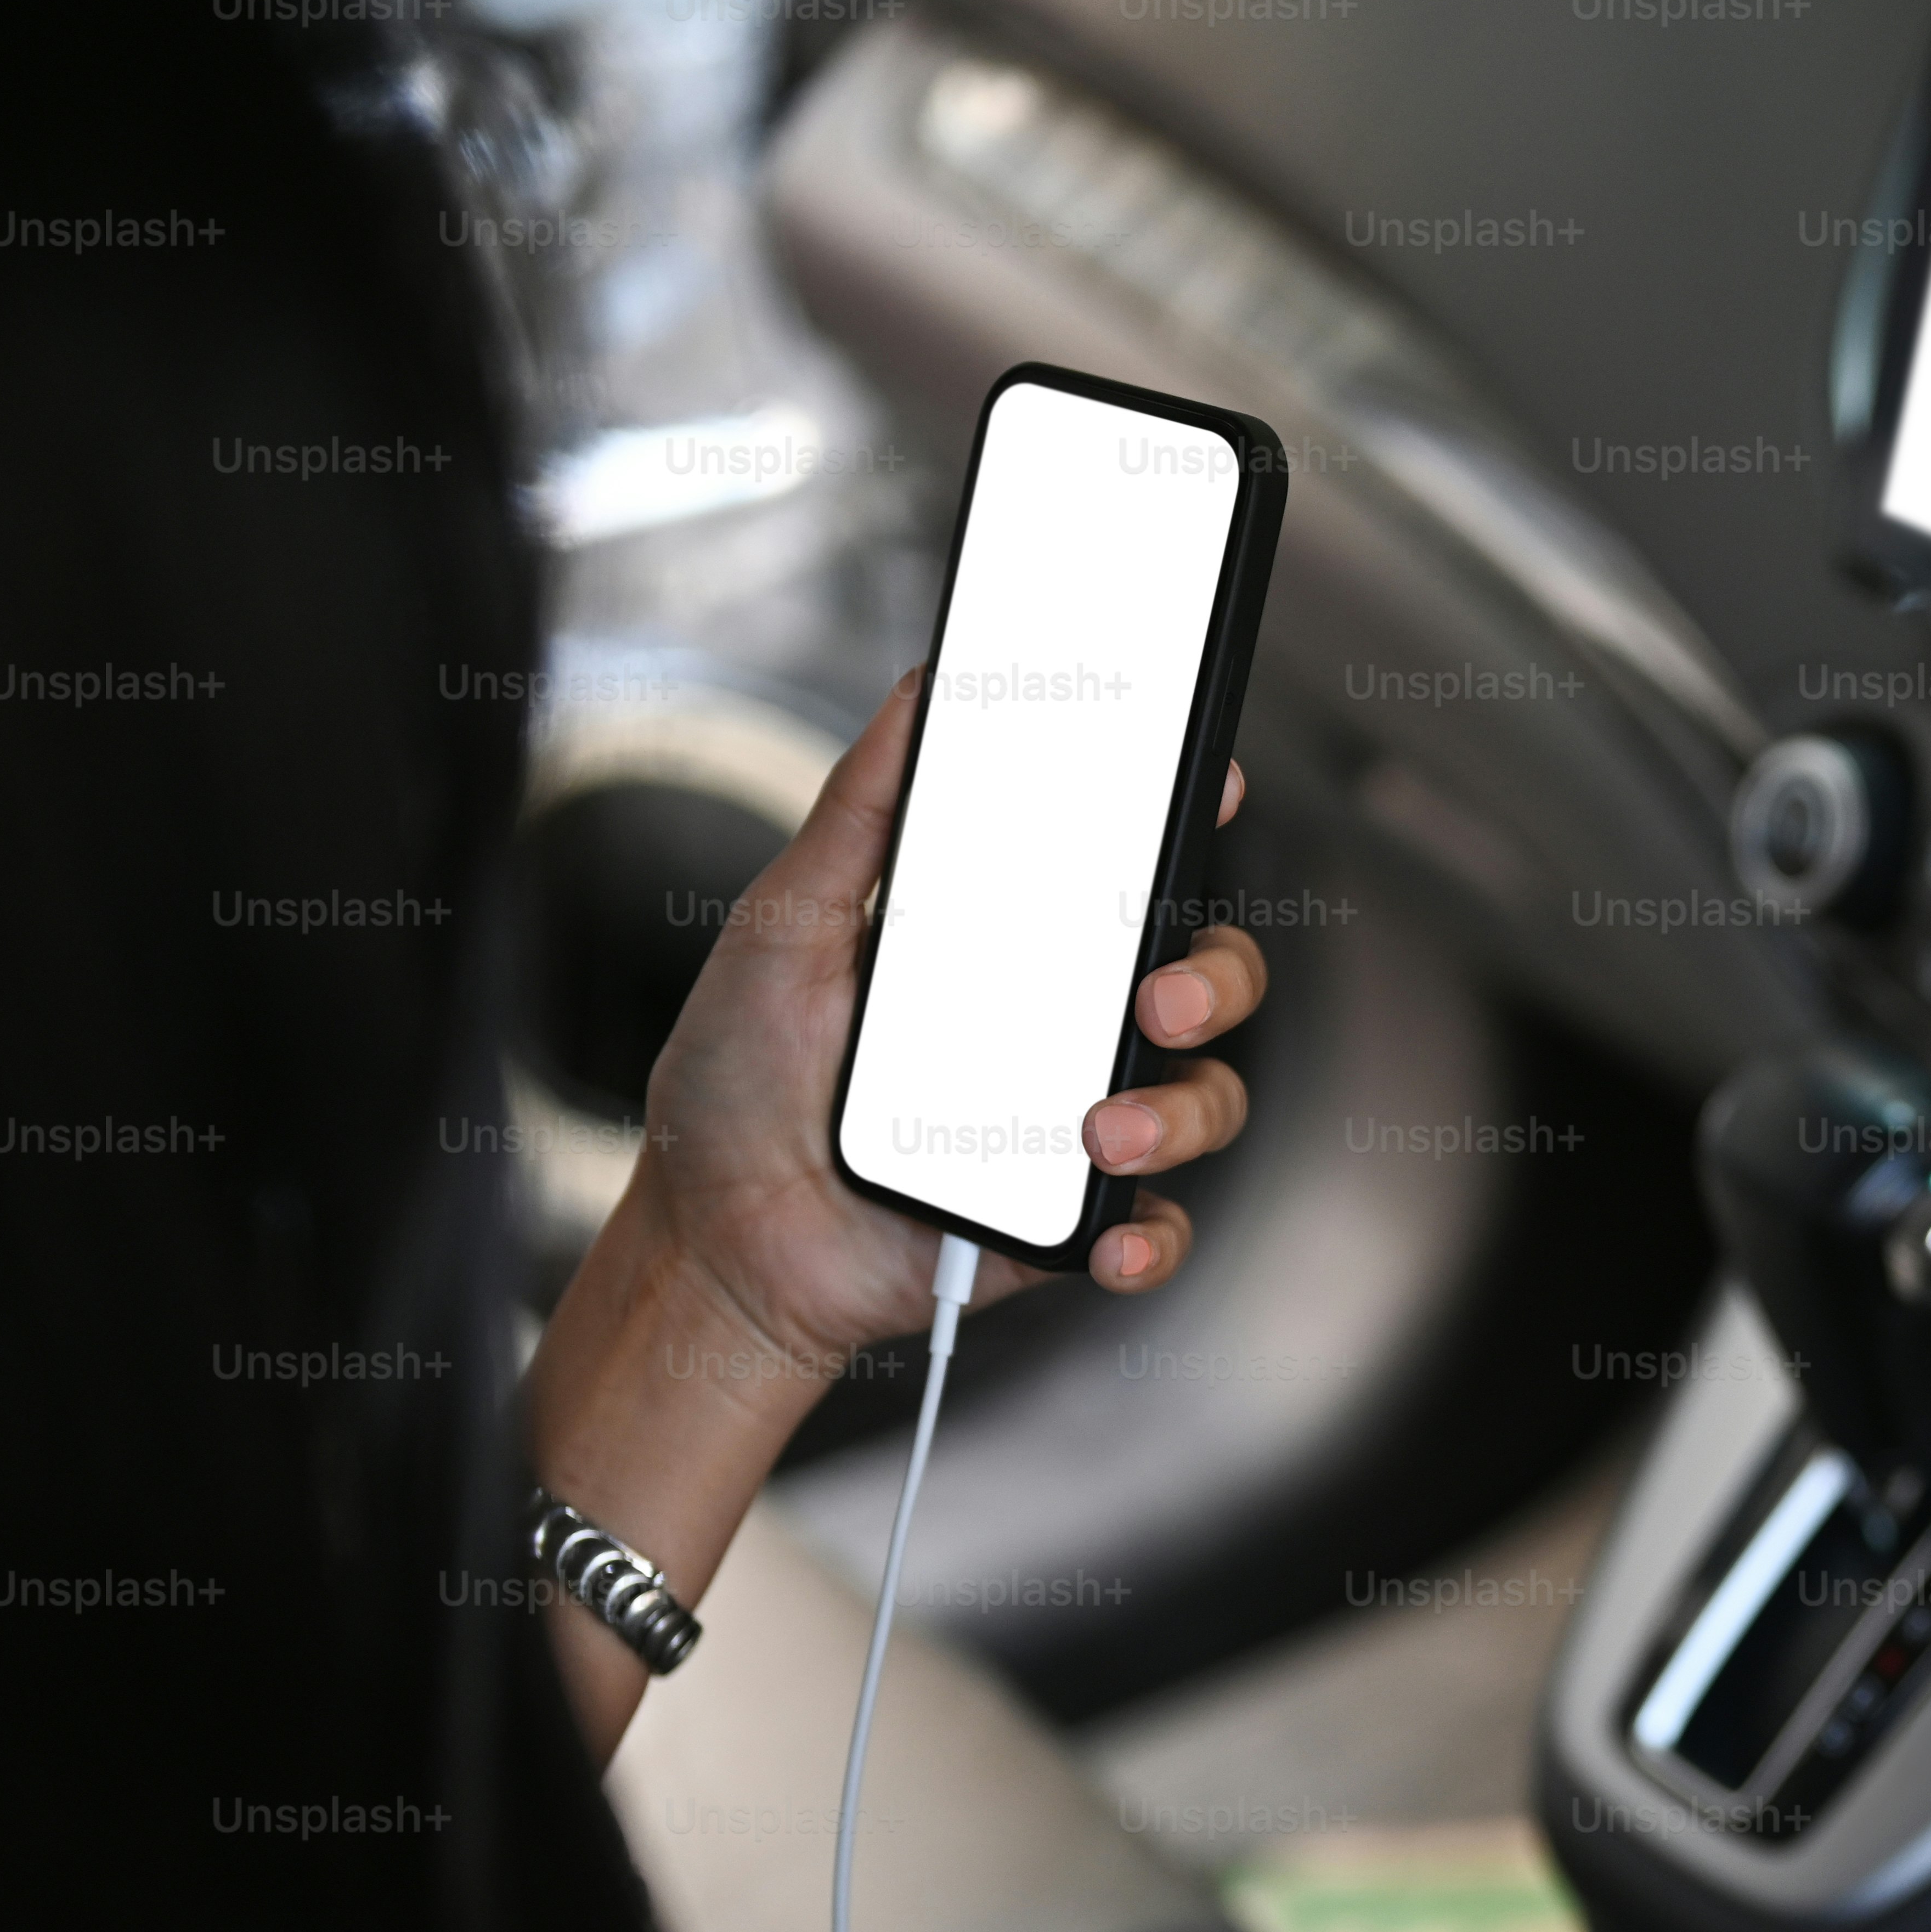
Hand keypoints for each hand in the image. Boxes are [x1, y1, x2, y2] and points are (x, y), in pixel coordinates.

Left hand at [632, 662, 1261, 1358]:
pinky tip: (1113, 1237)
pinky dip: (1153, 1234)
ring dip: (1180, 1110)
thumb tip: (918, 695)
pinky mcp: (1068, 1221)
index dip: (1192, 826)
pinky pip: (1157, 1225)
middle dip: (1215, 979)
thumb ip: (859, 813)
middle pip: (1206, 978)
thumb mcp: (784, 923)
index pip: (1134, 874)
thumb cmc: (743, 1079)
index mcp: (1016, 945)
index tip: (1211, 788)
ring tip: (1102, 1130)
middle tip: (1159, 997)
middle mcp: (1065, 1026)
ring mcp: (1076, 1122)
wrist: (715, 1232)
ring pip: (1206, 1098)